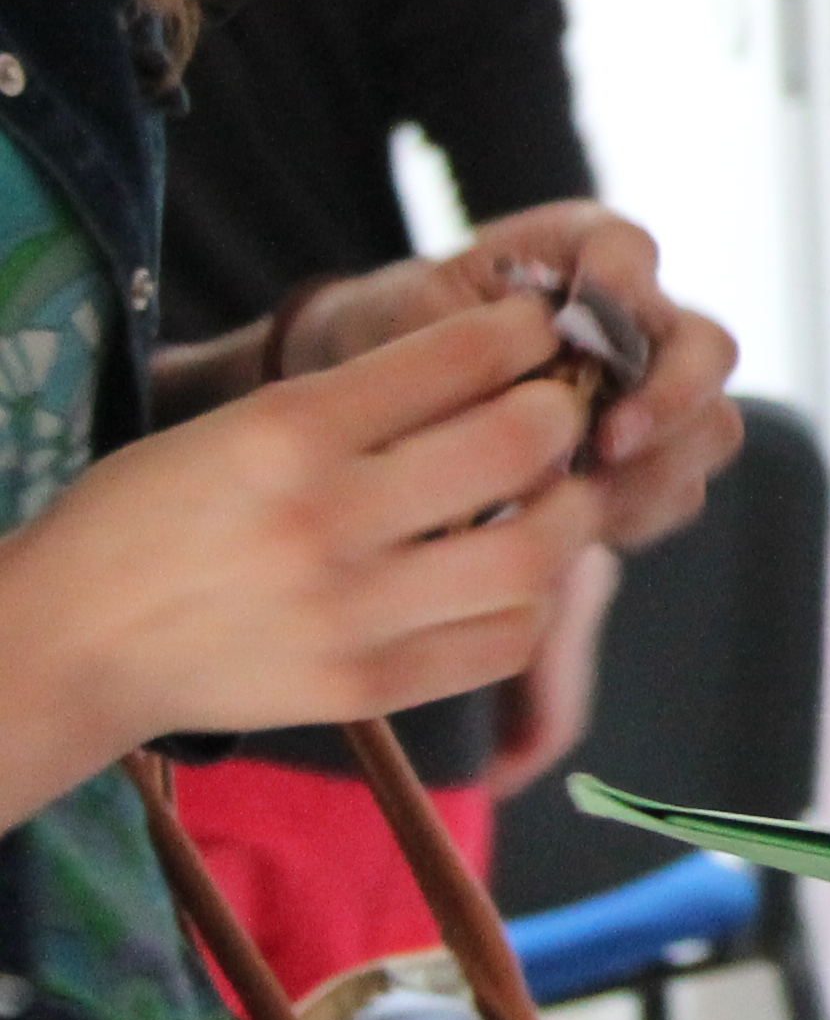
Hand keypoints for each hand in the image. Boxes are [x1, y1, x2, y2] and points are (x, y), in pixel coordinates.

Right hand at [0, 297, 603, 818]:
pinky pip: (504, 641)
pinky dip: (533, 602)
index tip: (540, 332)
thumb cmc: (158, 513)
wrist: (68, 644)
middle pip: (519, 441)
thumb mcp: (240, 421)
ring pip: (534, 552)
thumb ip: (364, 394)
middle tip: (559, 413)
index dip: (529, 331)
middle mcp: (326, 519)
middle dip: (564, 413)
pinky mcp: (363, 688)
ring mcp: (350, 614)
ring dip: (570, 513)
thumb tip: (504, 354)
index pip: (465, 354)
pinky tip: (512, 579)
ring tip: (554, 499)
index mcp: (289, 432)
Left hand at [284, 202, 744, 549]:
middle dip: (673, 398)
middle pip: (709, 347)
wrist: (378, 387)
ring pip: (712, 427)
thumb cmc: (396, 331)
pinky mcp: (645, 459)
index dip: (620, 285)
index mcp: (585, 251)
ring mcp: (654, 390)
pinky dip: (637, 512)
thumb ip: (465, 350)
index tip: (575, 324)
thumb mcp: (408, 317)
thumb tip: (525, 418)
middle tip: (610, 441)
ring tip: (584, 500)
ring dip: (659, 467)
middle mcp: (640, 316)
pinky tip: (573, 525)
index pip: (629, 249)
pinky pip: (678, 490)